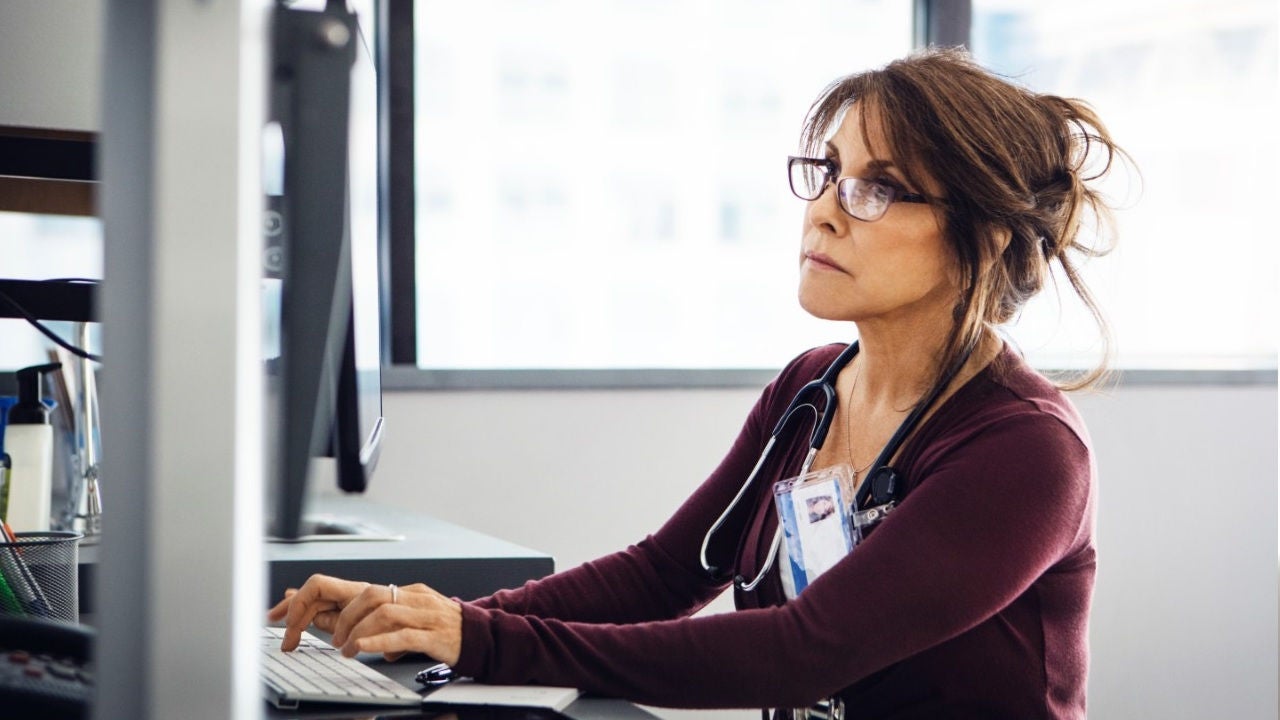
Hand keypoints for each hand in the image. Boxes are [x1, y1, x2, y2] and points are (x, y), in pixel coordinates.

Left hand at [268, 574, 462, 664]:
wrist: (480, 637)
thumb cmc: (439, 629)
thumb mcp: (403, 621)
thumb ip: (370, 621)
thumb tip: (330, 624)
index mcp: (402, 592)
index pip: (358, 588)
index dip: (324, 598)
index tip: (292, 613)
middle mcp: (412, 597)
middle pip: (369, 594)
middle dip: (342, 616)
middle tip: (331, 639)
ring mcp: (424, 614)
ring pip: (384, 612)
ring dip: (358, 631)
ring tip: (346, 649)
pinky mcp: (434, 635)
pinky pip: (403, 635)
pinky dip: (378, 641)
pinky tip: (362, 648)